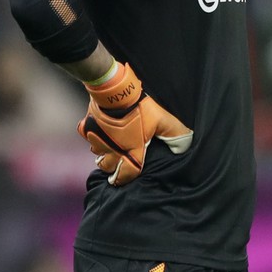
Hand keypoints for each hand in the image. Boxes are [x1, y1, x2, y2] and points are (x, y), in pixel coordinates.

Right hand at [77, 63, 192, 185]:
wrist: (115, 92)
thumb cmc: (139, 108)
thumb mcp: (162, 120)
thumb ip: (175, 134)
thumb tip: (185, 146)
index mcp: (130, 150)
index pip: (126, 173)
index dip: (124, 179)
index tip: (121, 180)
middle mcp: (112, 148)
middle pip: (107, 166)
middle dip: (112, 168)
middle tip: (116, 165)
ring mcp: (97, 138)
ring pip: (96, 153)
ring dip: (102, 153)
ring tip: (108, 150)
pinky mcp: (87, 127)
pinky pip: (86, 137)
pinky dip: (91, 138)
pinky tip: (97, 135)